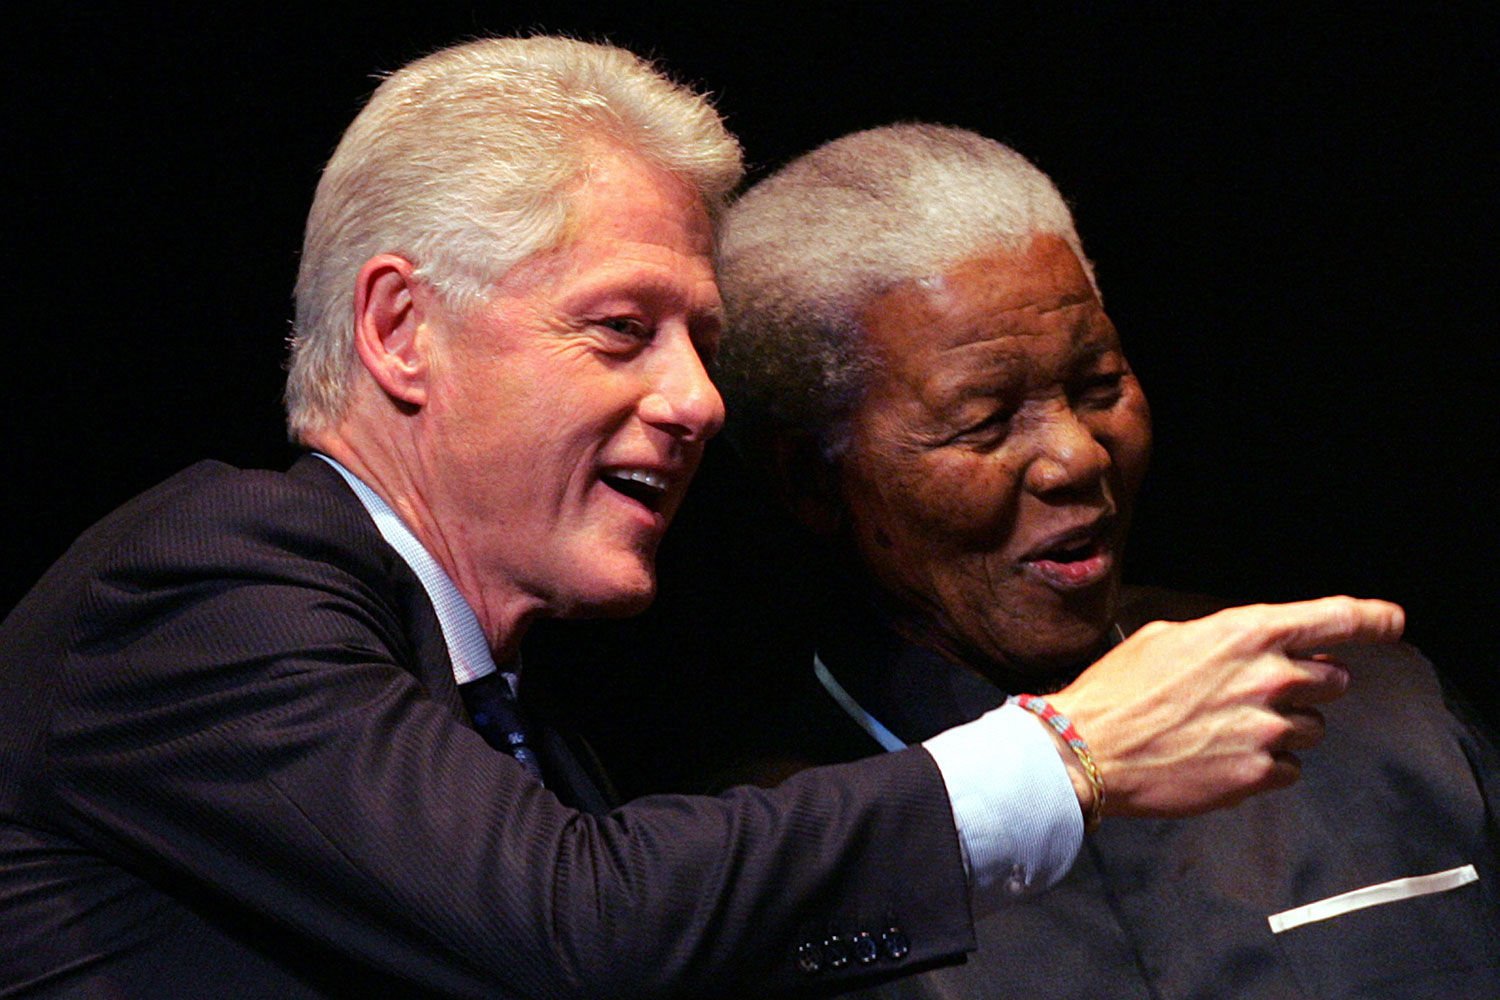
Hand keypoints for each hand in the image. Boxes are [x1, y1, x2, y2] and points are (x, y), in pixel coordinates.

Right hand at [1046, 596, 1403, 817]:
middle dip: (1308, 684)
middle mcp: (1269, 678)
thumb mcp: (1167, 636)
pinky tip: (1224, 757)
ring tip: (1232, 729)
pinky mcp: (1257, 774)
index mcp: (1248, 633)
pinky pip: (1290, 769)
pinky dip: (1267, 764)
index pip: (1336, 619)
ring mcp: (1267, 729)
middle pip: (1333, 679)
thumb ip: (1223, 638)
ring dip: (1285, 727)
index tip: (1392, 623)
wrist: (1088, 748)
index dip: (1373, 619)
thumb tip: (1247, 647)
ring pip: (1313, 728)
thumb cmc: (1119, 689)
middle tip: (1265, 692)